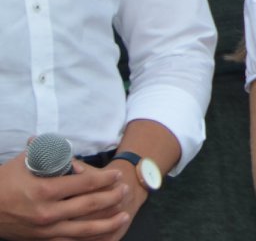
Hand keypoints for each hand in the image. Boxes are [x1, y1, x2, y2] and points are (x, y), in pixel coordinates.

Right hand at [0, 150, 131, 238]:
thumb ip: (46, 152)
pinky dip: (91, 239)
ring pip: (84, 229)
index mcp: (44, 190)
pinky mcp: (42, 240)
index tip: (115, 176)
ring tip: (124, 215)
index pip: (84, 184)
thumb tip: (62, 143)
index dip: (104, 180)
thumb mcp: (24, 163)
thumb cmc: (4, 183)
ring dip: (108, 222)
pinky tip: (105, 235)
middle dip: (111, 198)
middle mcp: (47, 212)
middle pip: (89, 205)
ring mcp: (45, 230)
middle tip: (124, 191)